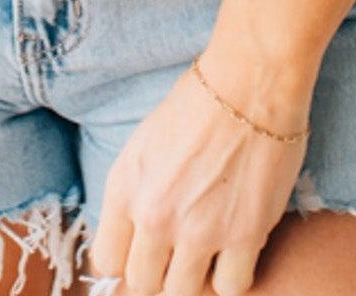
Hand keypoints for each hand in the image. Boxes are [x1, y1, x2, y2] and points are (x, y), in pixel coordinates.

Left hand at [87, 52, 310, 295]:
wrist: (249, 82)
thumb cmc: (198, 102)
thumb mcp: (144, 144)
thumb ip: (134, 193)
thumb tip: (136, 237)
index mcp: (124, 187)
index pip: (106, 261)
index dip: (125, 261)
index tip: (141, 254)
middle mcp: (154, 215)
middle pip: (142, 284)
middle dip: (158, 274)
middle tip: (177, 254)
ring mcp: (198, 231)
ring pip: (183, 293)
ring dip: (194, 278)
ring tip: (207, 253)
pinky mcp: (243, 236)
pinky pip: (231, 288)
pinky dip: (232, 276)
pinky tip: (236, 252)